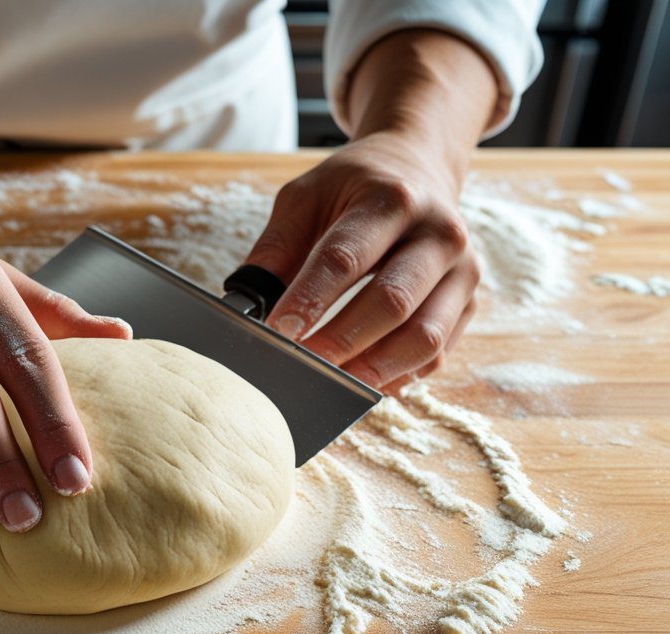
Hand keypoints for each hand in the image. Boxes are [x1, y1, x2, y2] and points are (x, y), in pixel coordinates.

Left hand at [246, 131, 478, 392]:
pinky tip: (363, 383)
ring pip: (424, 337)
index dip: (310, 299)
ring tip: (331, 385)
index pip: (345, 257)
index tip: (277, 331)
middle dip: (341, 342)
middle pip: (391, 302)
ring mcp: (462, 270)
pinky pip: (438, 353)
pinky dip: (399, 376)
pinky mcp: (468, 301)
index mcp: (392, 199)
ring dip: (374, 369)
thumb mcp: (306, 197)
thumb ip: (276, 247)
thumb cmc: (354, 188)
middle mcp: (438, 233)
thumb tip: (245, 303)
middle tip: (300, 366)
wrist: (420, 167)